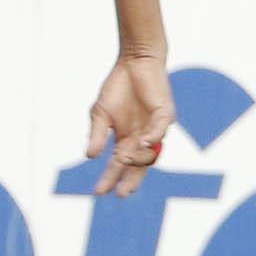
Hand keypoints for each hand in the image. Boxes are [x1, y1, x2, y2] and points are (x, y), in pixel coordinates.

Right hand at [86, 53, 175, 196]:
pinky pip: (161, 130)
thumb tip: (90, 156)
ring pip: (151, 151)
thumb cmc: (117, 88)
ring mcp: (155, 128)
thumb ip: (97, 134)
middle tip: (122, 193)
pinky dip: (153, 138)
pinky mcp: (165, 114)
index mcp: (127, 140)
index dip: (110, 179)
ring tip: (123, 161)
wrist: (134, 62)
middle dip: (130, 180)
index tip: (99, 192)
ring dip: (138, 159)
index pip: (119, 165)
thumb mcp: (101, 114)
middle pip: (139, 166)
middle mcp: (143, 138)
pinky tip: (142, 143)